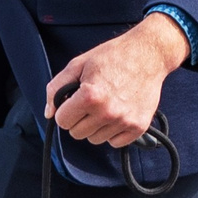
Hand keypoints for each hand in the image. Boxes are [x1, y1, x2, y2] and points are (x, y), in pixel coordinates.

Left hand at [47, 15, 189, 147]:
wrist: (147, 54)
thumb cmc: (113, 56)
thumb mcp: (78, 64)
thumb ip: (56, 88)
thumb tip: (49, 113)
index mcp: (90, 96)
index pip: (62, 121)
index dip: (65, 110)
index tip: (74, 101)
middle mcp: (107, 112)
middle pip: (77, 134)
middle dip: (79, 119)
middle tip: (91, 102)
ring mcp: (124, 121)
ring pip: (95, 139)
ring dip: (96, 126)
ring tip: (106, 106)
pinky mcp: (138, 126)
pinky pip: (115, 142)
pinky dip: (113, 132)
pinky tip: (117, 113)